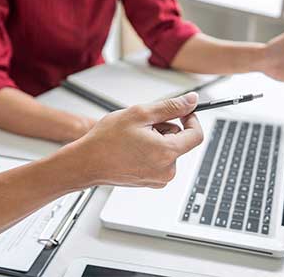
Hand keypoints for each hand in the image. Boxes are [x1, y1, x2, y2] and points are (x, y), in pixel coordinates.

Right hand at [73, 92, 203, 187]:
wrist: (87, 162)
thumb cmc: (107, 141)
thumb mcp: (140, 114)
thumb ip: (170, 107)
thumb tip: (191, 101)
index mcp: (167, 153)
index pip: (196, 135)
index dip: (191, 119)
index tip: (183, 111)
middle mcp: (166, 170)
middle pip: (180, 141)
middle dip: (165, 129)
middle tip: (143, 125)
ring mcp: (158, 178)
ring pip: (169, 150)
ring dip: (156, 139)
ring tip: (134, 138)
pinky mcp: (151, 181)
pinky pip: (160, 160)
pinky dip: (151, 151)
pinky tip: (133, 149)